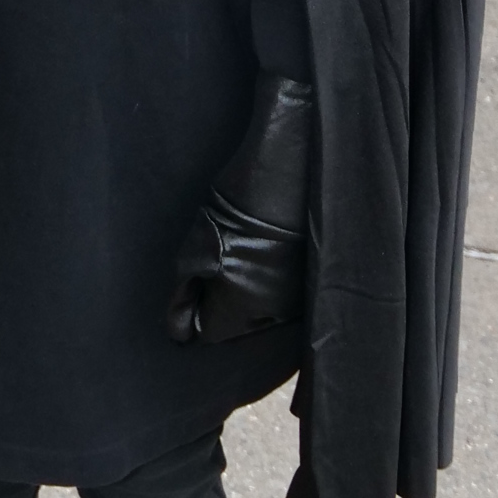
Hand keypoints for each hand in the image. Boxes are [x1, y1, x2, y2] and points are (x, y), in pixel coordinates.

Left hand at [166, 72, 311, 342]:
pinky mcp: (316, 276)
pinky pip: (287, 294)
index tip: (192, 288)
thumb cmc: (239, 200)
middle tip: (217, 262)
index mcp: (244, 308)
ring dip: (250, 291)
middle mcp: (278, 313)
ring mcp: (301, 296)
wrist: (293, 164)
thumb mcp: (196, 243)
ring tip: (244, 250)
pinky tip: (267, 250)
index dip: (196, 312)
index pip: (212, 333)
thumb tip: (181, 331)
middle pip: (240, 325)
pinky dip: (273, 279)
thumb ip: (185, 291)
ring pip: (265, 311)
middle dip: (225, 303)